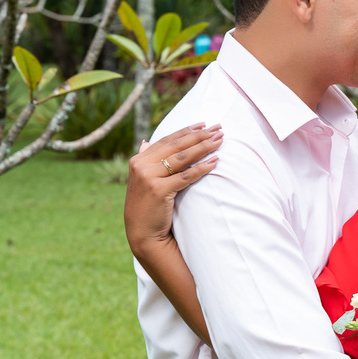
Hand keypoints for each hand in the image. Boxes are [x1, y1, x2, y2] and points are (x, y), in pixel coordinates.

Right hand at [125, 123, 221, 258]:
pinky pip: (185, 176)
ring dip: (203, 147)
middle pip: (176, 146)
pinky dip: (201, 168)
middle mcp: (141, 166)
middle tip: (218, 129)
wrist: (142, 234)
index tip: (204, 124)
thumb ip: (146, 161)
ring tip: (220, 140)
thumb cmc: (147, 207)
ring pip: (182, 158)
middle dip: (199, 136)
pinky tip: (215, 162)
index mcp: (138, 160)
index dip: (186, 131)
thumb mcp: (142, 181)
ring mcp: (149, 178)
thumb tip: (146, 142)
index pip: (167, 140)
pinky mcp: (159, 190)